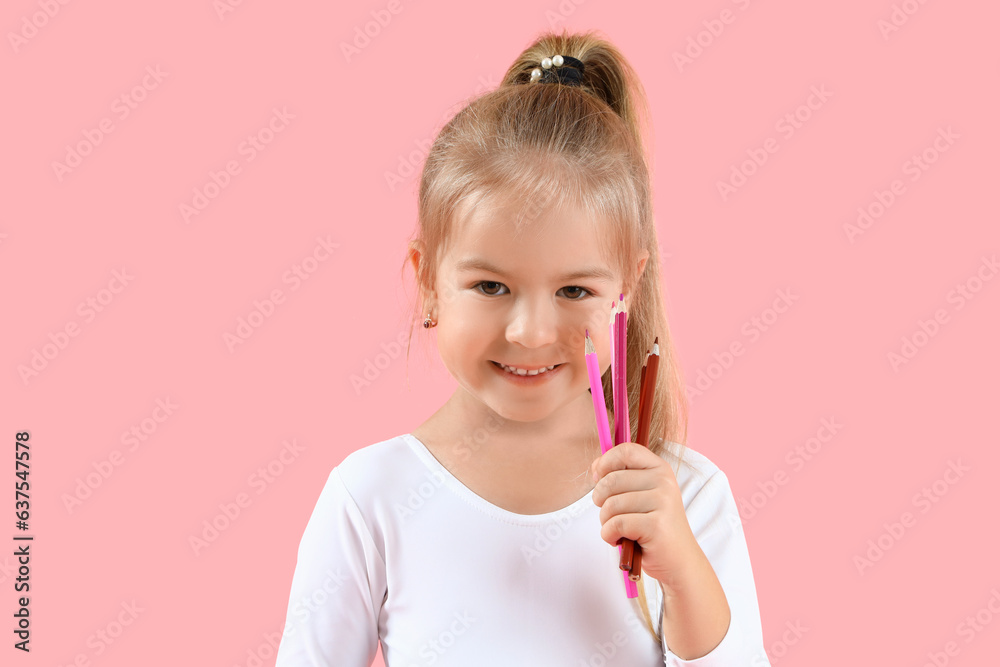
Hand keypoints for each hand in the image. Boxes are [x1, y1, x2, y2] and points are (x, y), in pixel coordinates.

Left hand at [590, 443, 703, 589]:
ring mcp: (662, 502)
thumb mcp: (642, 494)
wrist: (679, 561)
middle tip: (610, 514)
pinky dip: (609, 535)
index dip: (605, 462)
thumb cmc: (653, 527)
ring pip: (610, 504)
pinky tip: (619, 540)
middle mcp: (664, 481)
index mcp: (660, 468)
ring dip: (606, 522)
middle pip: (611, 479)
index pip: (626, 450)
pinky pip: (615, 524)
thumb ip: (621, 476)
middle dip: (600, 500)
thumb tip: (595, 467)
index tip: (598, 477)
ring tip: (619, 530)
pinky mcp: (656, 525)